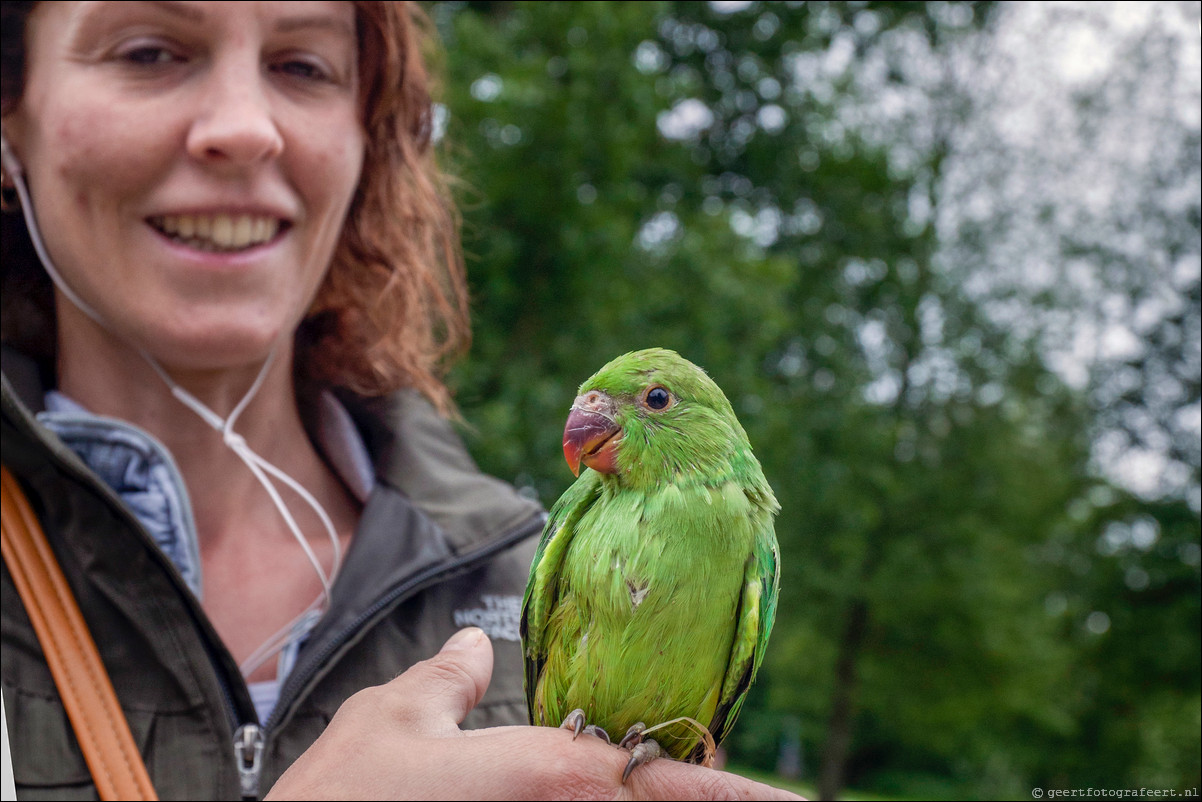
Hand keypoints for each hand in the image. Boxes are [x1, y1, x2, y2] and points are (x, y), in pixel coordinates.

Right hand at [266, 627, 803, 799]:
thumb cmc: (342, 800)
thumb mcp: (391, 720)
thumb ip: (448, 679)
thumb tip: (479, 642)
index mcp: (549, 776)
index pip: (667, 780)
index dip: (734, 793)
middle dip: (706, 801)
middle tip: (759, 795)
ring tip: (694, 788)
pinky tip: (606, 792)